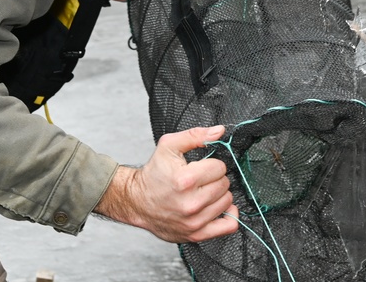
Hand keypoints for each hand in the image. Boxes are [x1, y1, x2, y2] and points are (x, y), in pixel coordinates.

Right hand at [94, 125, 238, 242]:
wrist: (136, 201)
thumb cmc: (154, 174)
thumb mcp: (169, 145)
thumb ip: (195, 135)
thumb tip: (220, 131)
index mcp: (185, 180)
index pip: (220, 167)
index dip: (212, 164)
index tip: (200, 168)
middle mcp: (191, 203)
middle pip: (225, 184)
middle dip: (215, 179)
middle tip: (200, 180)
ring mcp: (194, 221)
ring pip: (228, 201)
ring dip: (219, 195)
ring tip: (204, 192)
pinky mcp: (196, 234)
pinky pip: (229, 226)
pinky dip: (229, 215)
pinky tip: (218, 207)